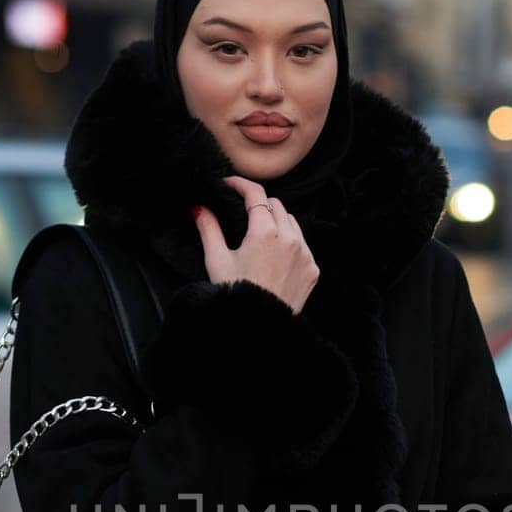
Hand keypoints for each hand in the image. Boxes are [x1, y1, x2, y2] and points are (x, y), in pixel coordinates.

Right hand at [191, 174, 319, 313]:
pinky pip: (303, 245)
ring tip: (261, 234)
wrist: (260, 327)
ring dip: (277, 221)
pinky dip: (290, 243)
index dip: (241, 184)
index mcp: (264, 232)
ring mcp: (304, 254)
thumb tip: (199, 208)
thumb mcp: (216, 260)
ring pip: (292, 222)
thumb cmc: (236, 295)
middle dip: (259, 204)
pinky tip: (276, 255)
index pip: (256, 194)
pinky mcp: (312, 269)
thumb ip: (208, 229)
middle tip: (243, 212)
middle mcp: (289, 238)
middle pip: (275, 205)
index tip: (230, 184)